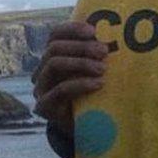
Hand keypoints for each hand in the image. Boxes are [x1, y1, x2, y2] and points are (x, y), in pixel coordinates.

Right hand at [32, 21, 107, 139]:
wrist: (86, 128)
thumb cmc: (94, 94)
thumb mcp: (96, 72)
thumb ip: (98, 56)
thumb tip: (116, 36)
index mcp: (54, 56)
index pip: (55, 34)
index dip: (72, 29)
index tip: (93, 31)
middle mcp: (43, 70)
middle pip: (54, 47)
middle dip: (81, 47)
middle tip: (104, 51)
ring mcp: (41, 87)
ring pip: (54, 64)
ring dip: (80, 62)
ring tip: (103, 69)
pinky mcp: (45, 105)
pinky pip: (60, 89)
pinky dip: (81, 83)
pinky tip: (98, 84)